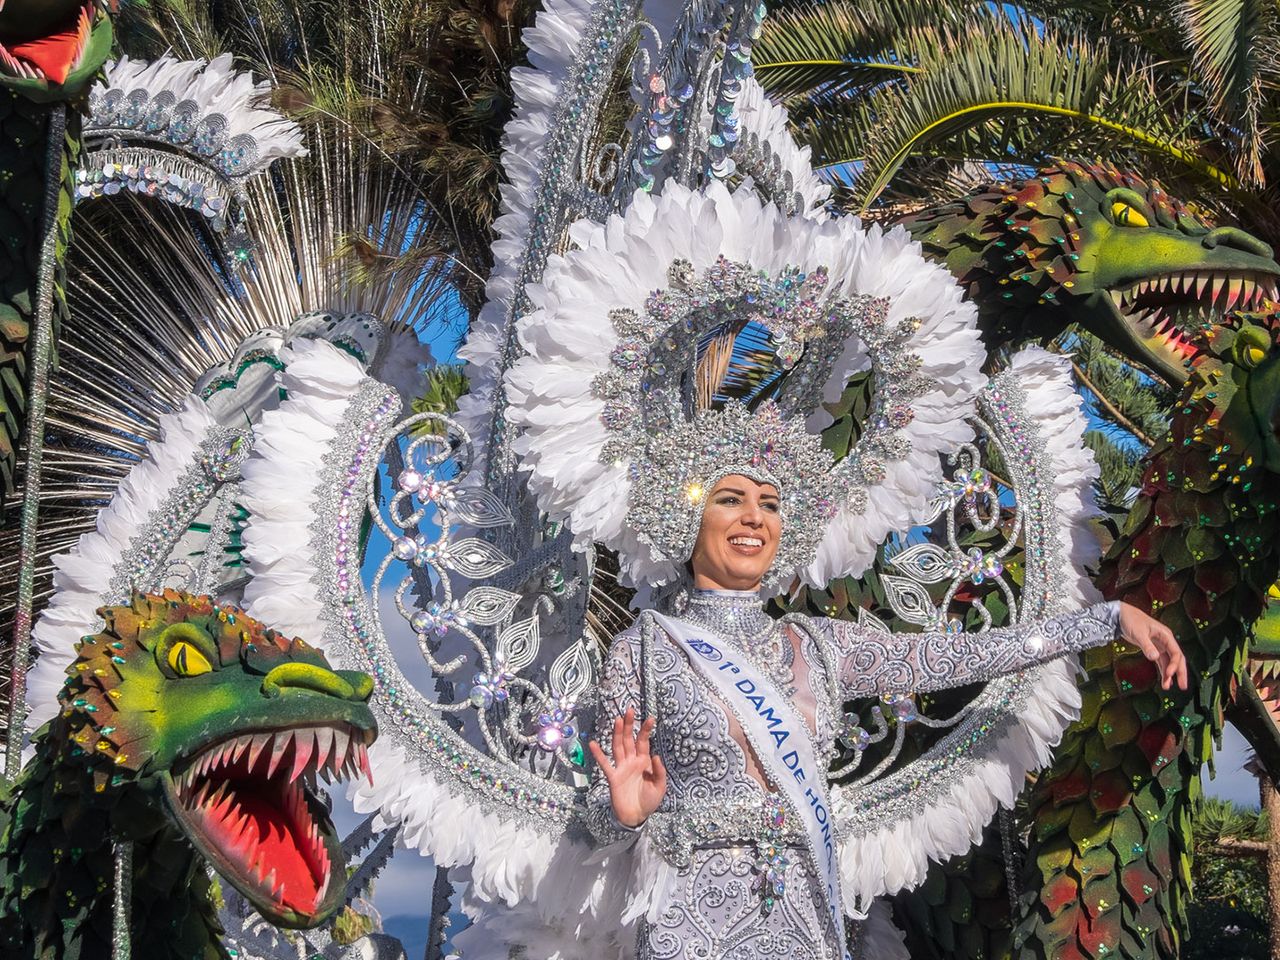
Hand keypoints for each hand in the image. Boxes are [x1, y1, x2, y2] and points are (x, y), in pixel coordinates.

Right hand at [588, 707, 667, 827]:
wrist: (636, 816)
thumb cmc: (649, 801)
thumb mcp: (660, 787)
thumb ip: (659, 772)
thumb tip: (656, 756)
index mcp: (644, 762)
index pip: (644, 742)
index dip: (646, 730)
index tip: (650, 718)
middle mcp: (632, 761)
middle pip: (629, 739)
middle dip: (629, 725)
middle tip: (629, 710)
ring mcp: (621, 767)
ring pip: (618, 747)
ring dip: (618, 734)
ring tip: (617, 720)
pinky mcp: (613, 777)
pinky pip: (605, 764)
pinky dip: (599, 754)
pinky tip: (593, 744)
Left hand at [1117, 602, 1188, 690]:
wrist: (1121, 614)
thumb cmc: (1131, 619)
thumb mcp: (1139, 633)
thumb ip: (1147, 645)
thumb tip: (1154, 657)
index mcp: (1166, 635)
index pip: (1176, 653)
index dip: (1175, 665)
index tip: (1169, 674)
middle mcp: (1165, 641)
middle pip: (1177, 659)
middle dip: (1180, 672)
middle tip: (1182, 686)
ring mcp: (1160, 645)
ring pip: (1169, 662)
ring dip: (1169, 674)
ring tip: (1167, 687)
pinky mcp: (1153, 648)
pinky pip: (1161, 661)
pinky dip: (1163, 670)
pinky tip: (1164, 680)